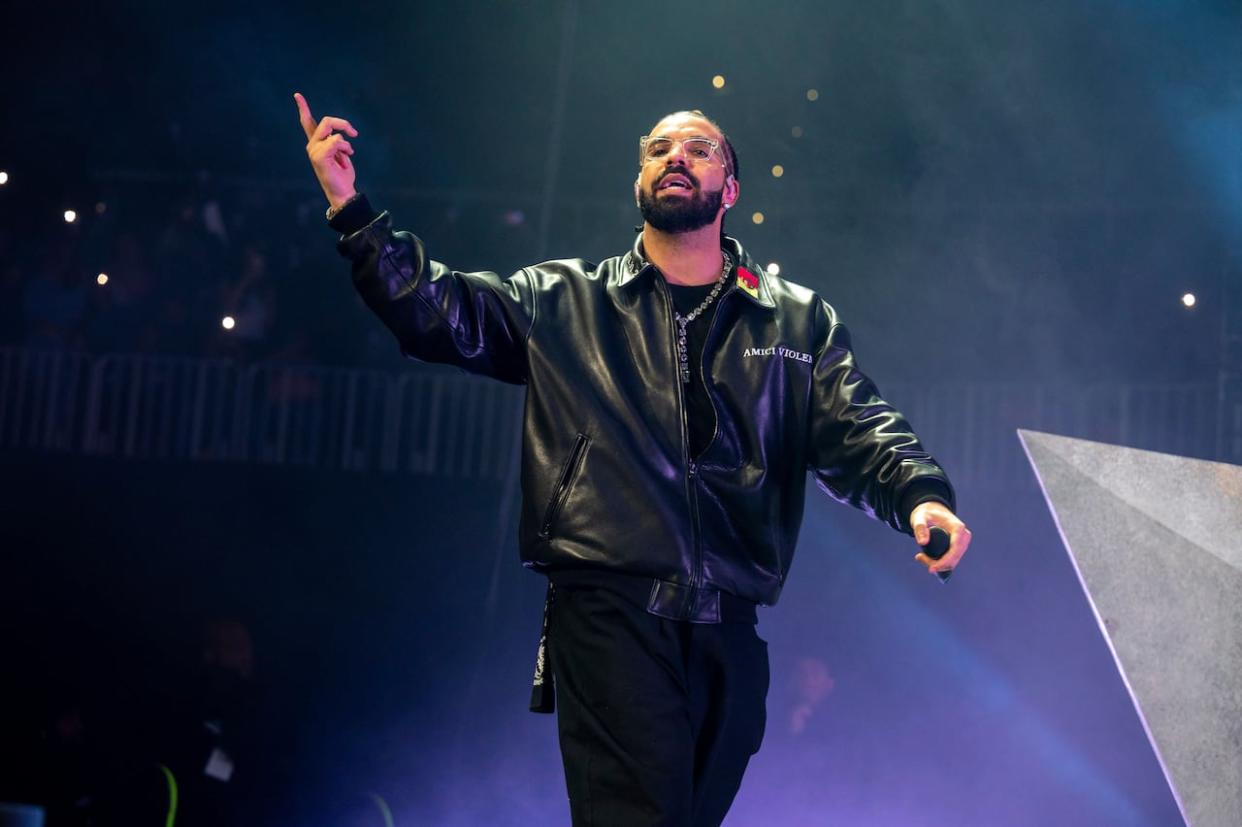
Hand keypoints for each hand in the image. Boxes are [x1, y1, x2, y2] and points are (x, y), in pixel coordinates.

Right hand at [293, 91, 358, 209]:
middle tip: (354, 133)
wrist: (342, 192)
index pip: (307, 122)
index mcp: (317, 143)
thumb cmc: (342, 175)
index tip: (297, 95)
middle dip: (343, 123)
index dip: (303, 108)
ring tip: (348, 154)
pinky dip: (345, 148)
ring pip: (333, 132)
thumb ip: (336, 142)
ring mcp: (314, 150)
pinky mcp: (318, 156)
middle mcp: (312, 145)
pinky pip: (336, 141)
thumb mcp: (341, 154)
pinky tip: (345, 158)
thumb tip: (339, 134)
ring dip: (346, 143)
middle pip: (326, 121)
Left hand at [910, 501, 971, 575]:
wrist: (932, 511)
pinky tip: (926, 558)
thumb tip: (922, 543)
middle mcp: (964, 536)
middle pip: (954, 558)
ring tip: (920, 556)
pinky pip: (951, 560)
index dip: (944, 561)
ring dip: (937, 564)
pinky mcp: (959, 547)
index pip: (955, 550)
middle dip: (938, 564)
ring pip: (953, 561)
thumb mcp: (920, 517)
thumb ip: (920, 528)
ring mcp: (963, 542)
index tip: (931, 569)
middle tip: (919, 557)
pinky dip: (940, 563)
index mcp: (958, 528)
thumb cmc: (926, 513)